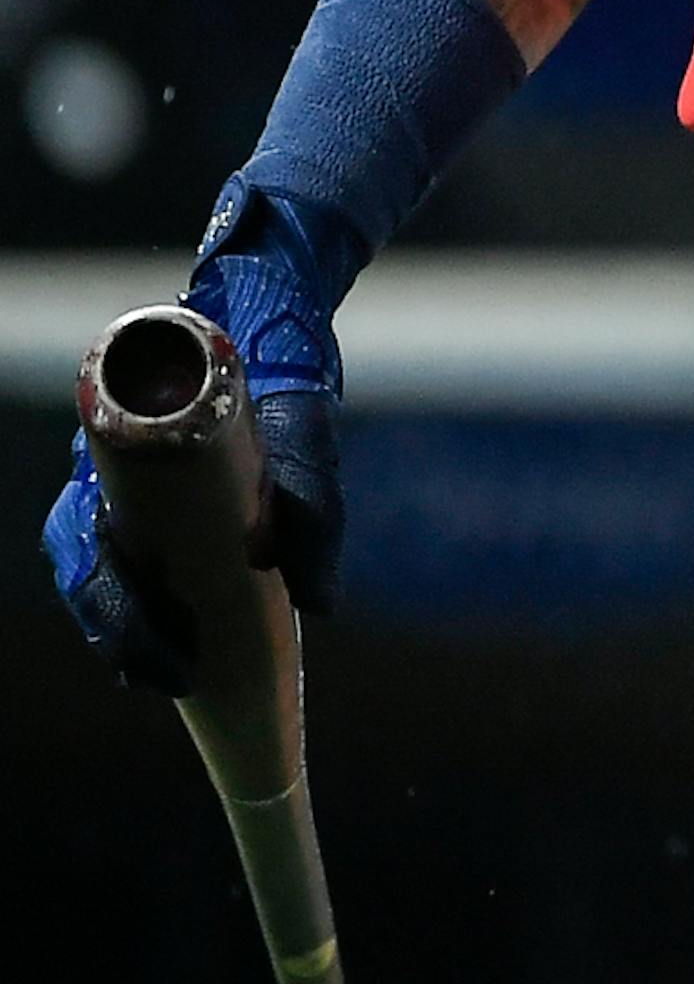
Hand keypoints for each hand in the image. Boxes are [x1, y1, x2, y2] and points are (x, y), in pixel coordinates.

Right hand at [42, 185, 344, 694]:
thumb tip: (321, 602)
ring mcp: (135, 488)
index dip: (111, 609)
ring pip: (108, 577)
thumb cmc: (281, 359)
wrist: (280, 308)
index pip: (81, 542)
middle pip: (88, 572)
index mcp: (118, 446)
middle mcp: (111, 472)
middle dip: (122, 634)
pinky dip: (160, 611)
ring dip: (137, 634)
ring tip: (183, 674)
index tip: (164, 652)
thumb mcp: (303, 421)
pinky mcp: (169, 504)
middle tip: (177, 675)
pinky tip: (193, 647)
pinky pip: (148, 568)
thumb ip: (313, 502)